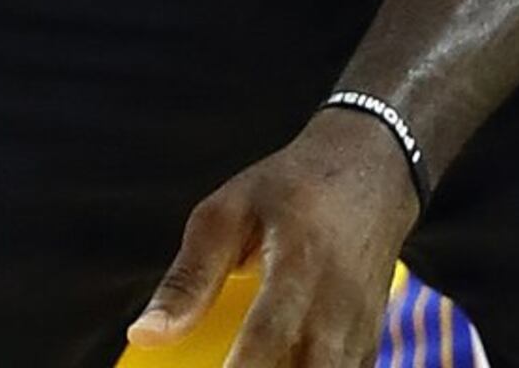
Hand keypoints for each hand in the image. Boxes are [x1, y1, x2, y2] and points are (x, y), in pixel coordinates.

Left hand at [128, 108, 421, 366]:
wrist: (374, 171)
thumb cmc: (291, 188)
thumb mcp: (228, 212)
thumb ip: (188, 278)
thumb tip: (145, 334)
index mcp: (301, 264)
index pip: (269, 337)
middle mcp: (338, 305)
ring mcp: (361, 328)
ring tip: (244, 366)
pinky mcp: (369, 343)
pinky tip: (278, 367)